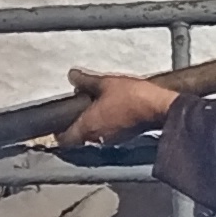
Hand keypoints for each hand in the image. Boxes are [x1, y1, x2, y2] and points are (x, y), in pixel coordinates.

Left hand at [58, 69, 179, 146]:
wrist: (158, 107)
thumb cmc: (131, 96)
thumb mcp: (105, 83)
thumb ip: (86, 81)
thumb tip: (72, 76)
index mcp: (87, 127)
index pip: (64, 140)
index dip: (58, 133)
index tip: (57, 124)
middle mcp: (97, 139)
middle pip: (78, 139)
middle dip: (75, 128)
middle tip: (76, 113)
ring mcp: (112, 141)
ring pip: (94, 138)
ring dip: (91, 127)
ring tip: (94, 111)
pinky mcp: (124, 139)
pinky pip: (108, 136)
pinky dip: (105, 128)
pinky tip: (110, 114)